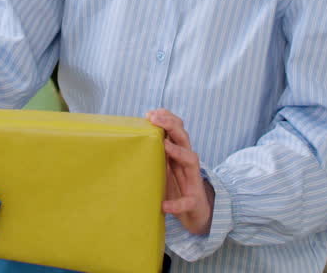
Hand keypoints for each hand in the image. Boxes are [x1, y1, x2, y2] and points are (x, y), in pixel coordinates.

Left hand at [147, 109, 213, 236]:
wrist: (195, 214)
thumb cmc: (176, 188)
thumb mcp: (164, 168)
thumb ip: (155, 155)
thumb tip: (132, 142)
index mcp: (179, 154)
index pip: (177, 130)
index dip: (167, 119)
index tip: (150, 113)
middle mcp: (187, 163)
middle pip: (184, 138)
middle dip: (171, 125)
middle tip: (155, 118)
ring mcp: (192, 181)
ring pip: (191, 160)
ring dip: (179, 152)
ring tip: (165, 146)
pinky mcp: (193, 202)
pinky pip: (186, 202)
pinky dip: (176, 204)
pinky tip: (165, 205)